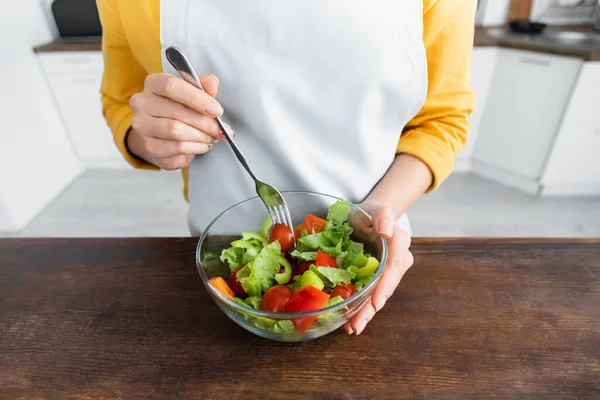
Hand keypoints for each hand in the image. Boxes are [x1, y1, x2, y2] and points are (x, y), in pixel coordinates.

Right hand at [128, 73, 231, 169]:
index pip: (171, 86)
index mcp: (153, 83)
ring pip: (176, 131)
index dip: (197, 98)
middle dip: (205, 122)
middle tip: (221, 129)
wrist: (164, 138)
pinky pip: (177, 147)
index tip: (217, 110)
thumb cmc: (179, 112)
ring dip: (201, 135)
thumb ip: (203, 88)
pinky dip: (196, 147)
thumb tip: (212, 82)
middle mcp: (142, 103)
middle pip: (177, 111)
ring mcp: (142, 126)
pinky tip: (203, 145)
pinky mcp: (149, 146)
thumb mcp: (193, 96)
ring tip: (213, 136)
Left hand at [345, 201, 413, 334]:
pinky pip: (367, 294)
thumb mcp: (375, 208)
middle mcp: (396, 262)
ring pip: (377, 295)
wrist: (363, 218)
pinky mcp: (372, 279)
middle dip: (372, 307)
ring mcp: (385, 273)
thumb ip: (383, 215)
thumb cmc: (369, 213)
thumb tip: (386, 231)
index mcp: (399, 245)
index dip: (385, 286)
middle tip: (358, 324)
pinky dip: (358, 308)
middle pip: (386, 287)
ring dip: (365, 313)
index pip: (394, 267)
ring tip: (352, 327)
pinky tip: (348, 321)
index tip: (376, 302)